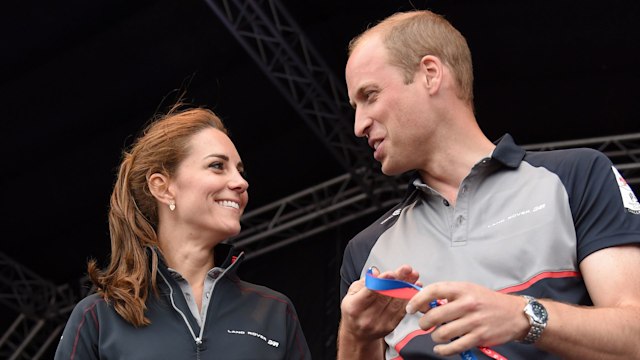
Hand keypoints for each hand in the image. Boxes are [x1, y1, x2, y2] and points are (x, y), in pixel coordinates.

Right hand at [340, 265, 420, 340]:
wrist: (358, 334)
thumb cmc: (354, 311)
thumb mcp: (351, 293)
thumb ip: (364, 282)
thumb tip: (376, 272)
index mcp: (355, 307)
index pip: (370, 292)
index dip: (382, 281)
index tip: (392, 273)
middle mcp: (367, 317)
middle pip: (386, 295)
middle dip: (398, 280)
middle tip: (407, 269)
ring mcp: (380, 323)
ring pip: (396, 302)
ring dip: (407, 287)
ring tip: (413, 275)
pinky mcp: (391, 326)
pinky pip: (402, 310)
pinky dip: (409, 298)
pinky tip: (413, 288)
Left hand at [406, 282, 528, 355]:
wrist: (515, 314)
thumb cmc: (488, 301)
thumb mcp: (469, 290)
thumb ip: (449, 296)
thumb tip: (425, 305)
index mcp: (463, 289)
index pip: (434, 291)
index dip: (418, 300)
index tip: (410, 308)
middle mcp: (468, 304)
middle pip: (435, 315)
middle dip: (424, 322)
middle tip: (424, 325)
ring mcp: (474, 322)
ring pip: (442, 333)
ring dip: (435, 336)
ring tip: (437, 335)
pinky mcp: (479, 337)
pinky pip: (454, 347)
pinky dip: (443, 350)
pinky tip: (440, 348)